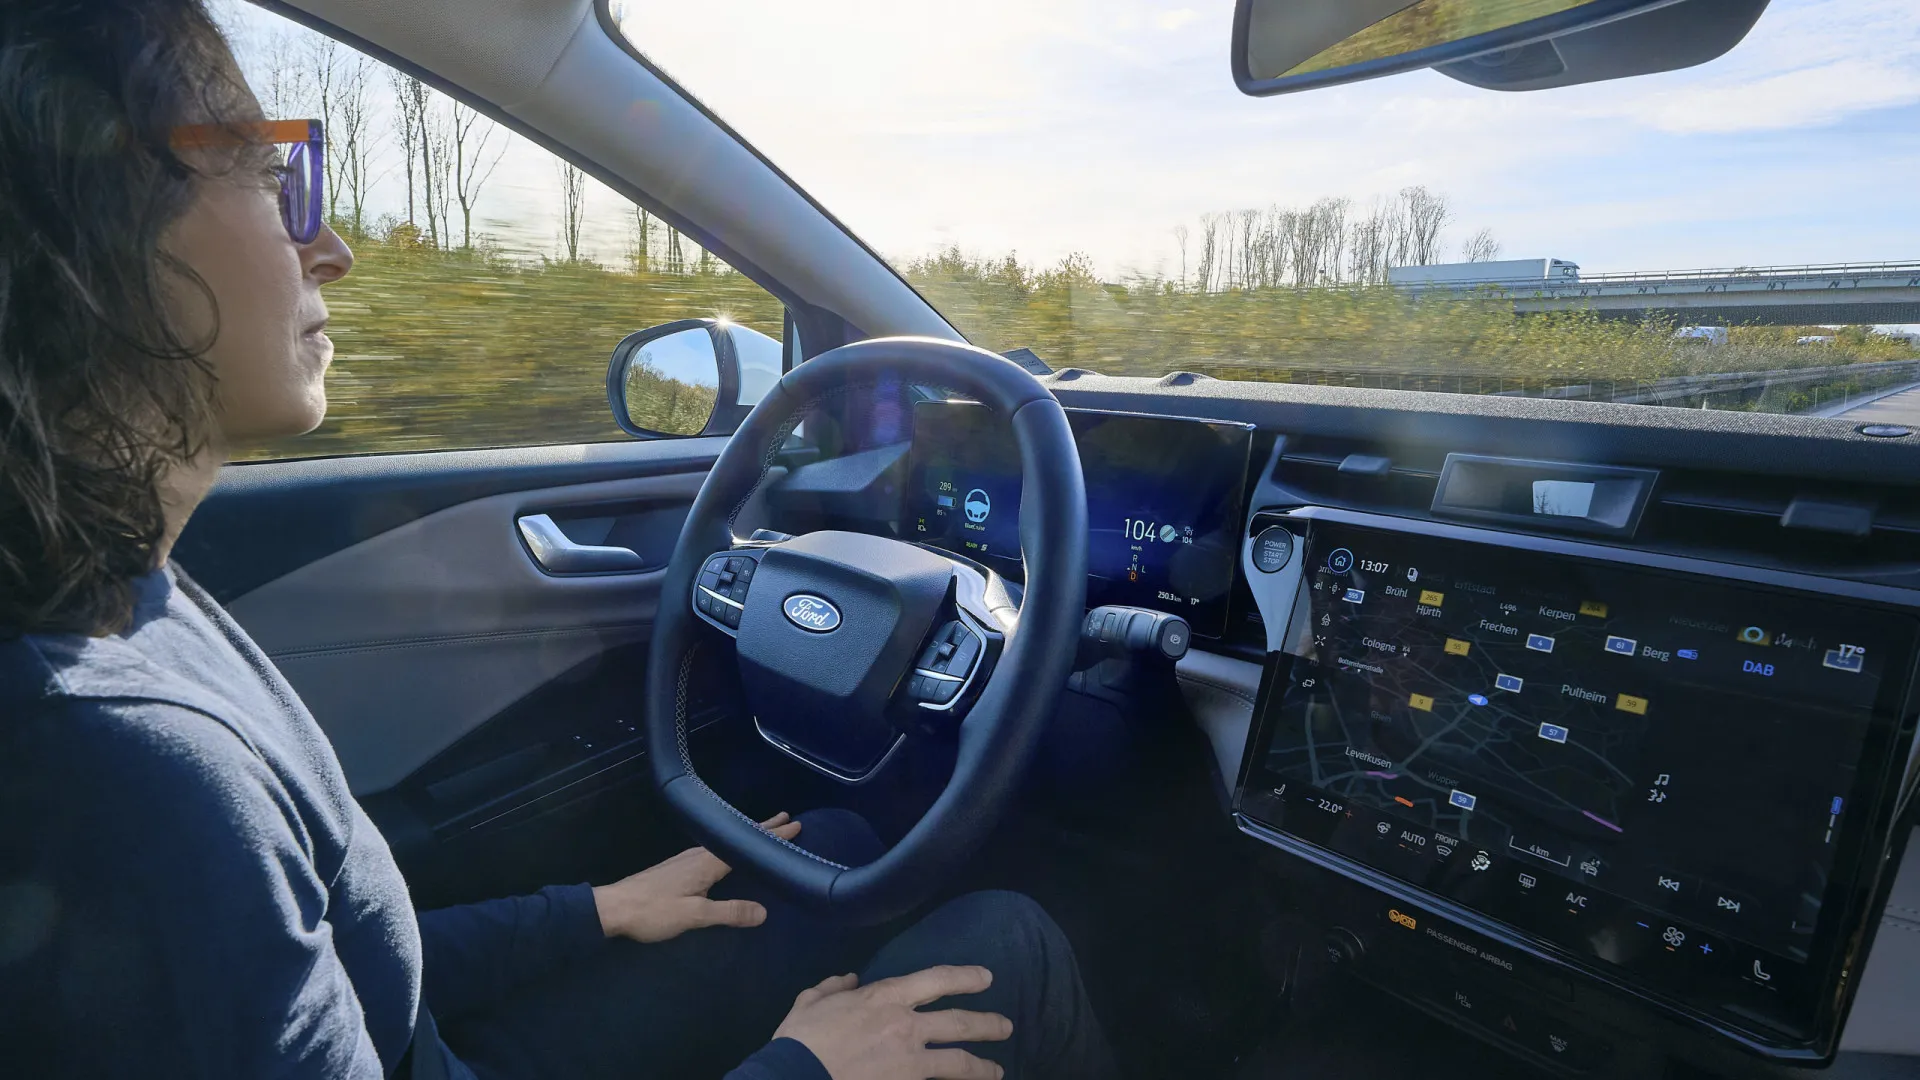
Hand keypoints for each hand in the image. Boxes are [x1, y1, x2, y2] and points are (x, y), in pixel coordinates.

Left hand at [591, 812, 800, 942]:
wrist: (613, 908)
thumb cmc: (653, 911)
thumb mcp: (694, 916)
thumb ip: (728, 913)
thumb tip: (764, 911)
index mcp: (706, 863)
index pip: (745, 844)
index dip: (771, 835)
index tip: (795, 824)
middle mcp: (698, 855)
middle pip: (736, 837)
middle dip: (761, 828)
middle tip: (786, 818)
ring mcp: (685, 859)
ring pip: (724, 842)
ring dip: (745, 835)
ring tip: (762, 833)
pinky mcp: (676, 867)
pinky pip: (713, 849)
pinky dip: (729, 845)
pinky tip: (726, 853)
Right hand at [772, 966, 1011, 1079]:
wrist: (796, 1076)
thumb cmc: (801, 1038)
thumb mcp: (811, 1001)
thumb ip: (833, 987)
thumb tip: (849, 979)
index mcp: (885, 997)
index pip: (936, 980)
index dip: (965, 977)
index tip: (986, 978)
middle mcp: (906, 1025)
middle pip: (958, 1022)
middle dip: (987, 1023)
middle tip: (1006, 1026)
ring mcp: (910, 1061)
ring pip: (959, 1061)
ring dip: (982, 1066)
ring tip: (998, 1071)